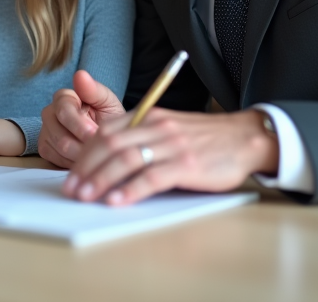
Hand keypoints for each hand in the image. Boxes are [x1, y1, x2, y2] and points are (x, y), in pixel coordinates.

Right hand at [38, 70, 125, 167]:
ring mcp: (45, 131)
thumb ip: (95, 90)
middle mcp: (49, 112)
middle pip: (60, 134)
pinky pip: (56, 160)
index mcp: (63, 97)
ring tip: (98, 154)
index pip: (64, 111)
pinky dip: (74, 162)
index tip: (95, 133)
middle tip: (101, 149)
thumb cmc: (108, 118)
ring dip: (82, 155)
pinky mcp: (44, 149)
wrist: (108, 137)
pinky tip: (87, 158)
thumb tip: (80, 74)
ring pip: (60, 149)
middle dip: (83, 144)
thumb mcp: (108, 103)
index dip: (80, 125)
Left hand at [62, 108, 278, 205]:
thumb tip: (108, 161)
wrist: (245, 138)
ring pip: (126, 159)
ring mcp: (172, 145)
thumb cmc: (205, 139)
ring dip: (101, 179)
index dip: (85, 153)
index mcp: (149, 116)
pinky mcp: (187, 164)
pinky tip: (117, 201)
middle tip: (72, 190)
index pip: (106, 131)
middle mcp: (157, 127)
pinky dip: (131, 190)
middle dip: (86, 168)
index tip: (72, 174)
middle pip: (110, 144)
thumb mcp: (169, 128)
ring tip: (86, 197)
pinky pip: (152, 177)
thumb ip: (142, 137)